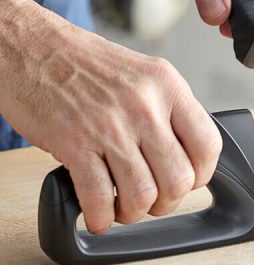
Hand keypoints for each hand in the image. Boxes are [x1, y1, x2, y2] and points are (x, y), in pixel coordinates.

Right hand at [0, 0, 221, 234]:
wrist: (34, 46)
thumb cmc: (87, 64)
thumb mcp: (144, 75)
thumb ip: (169, 113)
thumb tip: (184, 157)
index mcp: (167, 87)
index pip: (208, 145)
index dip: (201, 175)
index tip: (188, 182)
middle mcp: (144, 105)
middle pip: (178, 179)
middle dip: (168, 202)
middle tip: (154, 200)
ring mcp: (109, 125)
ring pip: (143, 195)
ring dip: (135, 213)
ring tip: (124, 207)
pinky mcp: (74, 143)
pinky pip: (99, 199)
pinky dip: (101, 218)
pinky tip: (99, 213)